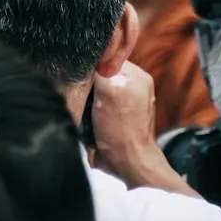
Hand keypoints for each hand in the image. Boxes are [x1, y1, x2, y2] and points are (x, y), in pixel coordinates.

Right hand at [89, 63, 193, 195]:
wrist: (127, 164)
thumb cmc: (121, 131)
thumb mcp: (108, 92)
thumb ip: (101, 70)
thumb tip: (90, 56)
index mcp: (137, 75)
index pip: (107, 57)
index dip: (92, 66)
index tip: (83, 78)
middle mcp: (133, 86)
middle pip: (100, 73)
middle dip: (89, 83)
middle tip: (85, 97)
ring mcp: (126, 102)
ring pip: (97, 89)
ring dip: (88, 98)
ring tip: (87, 110)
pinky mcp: (117, 117)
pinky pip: (97, 105)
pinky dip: (90, 110)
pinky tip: (89, 118)